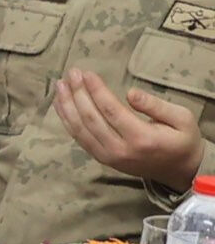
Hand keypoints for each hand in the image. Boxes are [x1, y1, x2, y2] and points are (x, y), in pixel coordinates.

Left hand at [53, 67, 204, 182]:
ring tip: (60, 84)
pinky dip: (66, 120)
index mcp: (142, 138)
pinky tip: (61, 103)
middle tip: (72, 73)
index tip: (87, 73)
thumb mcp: (182, 119)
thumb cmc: (182, 140)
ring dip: (67, 105)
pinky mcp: (101, 158)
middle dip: (78, 93)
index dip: (96, 91)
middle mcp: (120, 149)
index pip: (111, 111)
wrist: (178, 170)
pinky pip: (79, 138)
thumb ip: (156, 106)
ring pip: (79, 129)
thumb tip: (130, 93)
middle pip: (91, 118)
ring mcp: (108, 156)